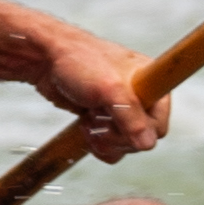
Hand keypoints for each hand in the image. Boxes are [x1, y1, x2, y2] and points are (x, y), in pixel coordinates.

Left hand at [0, 8, 167, 154]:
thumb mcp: (110, 89)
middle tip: (96, 116)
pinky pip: (112, 146)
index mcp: (153, 83)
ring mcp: (122, 109)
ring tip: (89, 119)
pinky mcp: (105, 118)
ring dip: (105, 140)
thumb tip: (147, 145)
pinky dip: (98, 142)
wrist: (45, 58)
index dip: (139, 130)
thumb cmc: (79, 63)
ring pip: (126, 145)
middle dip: (117, 136)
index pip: (158, 125)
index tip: (116, 117)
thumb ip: (131, 118)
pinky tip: (85, 124)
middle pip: (142, 139)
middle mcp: (141, 97)